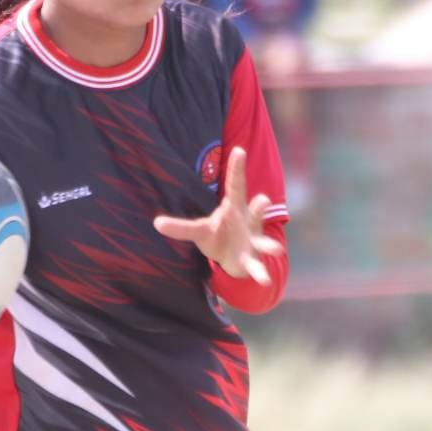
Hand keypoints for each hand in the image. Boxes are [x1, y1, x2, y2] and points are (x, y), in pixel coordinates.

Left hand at [152, 146, 282, 282]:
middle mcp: (247, 221)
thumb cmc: (217, 235)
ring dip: (268, 244)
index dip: (236, 168)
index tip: (239, 150)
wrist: (234, 258)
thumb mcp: (199, 230)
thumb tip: (156, 223)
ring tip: (275, 249)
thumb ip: (180, 227)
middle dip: (259, 206)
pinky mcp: (251, 259)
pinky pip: (257, 266)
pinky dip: (260, 272)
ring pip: (262, 240)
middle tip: (262, 200)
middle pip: (254, 211)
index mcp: (233, 208)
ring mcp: (252, 240)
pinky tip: (264, 280)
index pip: (235, 185)